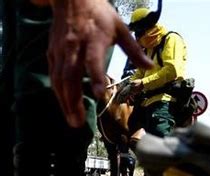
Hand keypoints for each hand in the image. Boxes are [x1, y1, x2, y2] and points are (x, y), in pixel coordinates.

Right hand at [47, 0, 152, 126]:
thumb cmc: (100, 15)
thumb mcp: (121, 29)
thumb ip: (134, 50)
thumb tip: (151, 67)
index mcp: (93, 40)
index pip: (93, 61)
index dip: (96, 78)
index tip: (101, 95)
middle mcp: (74, 47)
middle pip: (71, 76)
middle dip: (74, 101)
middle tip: (79, 122)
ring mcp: (61, 51)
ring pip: (59, 79)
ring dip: (65, 102)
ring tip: (73, 120)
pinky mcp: (53, 53)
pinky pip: (54, 76)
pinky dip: (58, 92)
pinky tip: (65, 105)